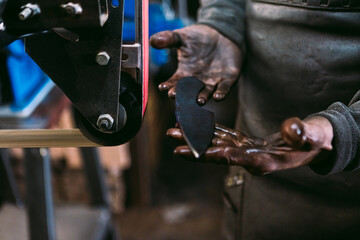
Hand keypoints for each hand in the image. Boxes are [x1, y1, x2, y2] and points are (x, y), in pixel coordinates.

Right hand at [150, 25, 241, 104]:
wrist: (221, 34)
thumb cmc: (198, 38)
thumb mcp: (182, 37)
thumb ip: (168, 39)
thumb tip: (153, 40)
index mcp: (185, 73)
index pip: (175, 82)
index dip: (169, 86)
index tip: (162, 87)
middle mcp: (198, 81)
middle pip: (190, 92)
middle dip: (184, 96)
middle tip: (177, 97)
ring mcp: (213, 81)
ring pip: (206, 93)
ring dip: (203, 98)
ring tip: (199, 101)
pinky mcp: (228, 79)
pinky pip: (224, 88)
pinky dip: (221, 93)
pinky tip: (218, 97)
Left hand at [167, 117, 332, 174]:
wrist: (310, 146)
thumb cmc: (313, 142)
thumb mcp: (313, 137)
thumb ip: (303, 135)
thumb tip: (293, 129)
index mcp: (261, 161)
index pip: (231, 158)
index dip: (207, 153)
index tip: (186, 150)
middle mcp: (248, 158)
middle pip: (216, 152)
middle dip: (193, 147)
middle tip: (171, 139)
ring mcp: (245, 151)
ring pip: (216, 143)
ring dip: (196, 136)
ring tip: (176, 128)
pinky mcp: (244, 144)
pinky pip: (224, 136)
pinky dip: (210, 130)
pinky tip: (197, 124)